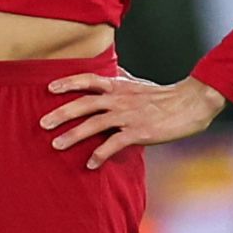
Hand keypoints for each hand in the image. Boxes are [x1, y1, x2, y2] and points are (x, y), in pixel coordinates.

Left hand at [40, 71, 227, 168]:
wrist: (191, 104)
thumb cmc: (163, 95)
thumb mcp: (138, 83)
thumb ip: (121, 78)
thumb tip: (111, 68)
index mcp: (118, 86)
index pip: (88, 80)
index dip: (68, 83)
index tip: (49, 89)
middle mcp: (119, 99)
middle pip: (84, 104)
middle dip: (61, 113)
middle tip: (42, 123)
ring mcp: (128, 116)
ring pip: (94, 125)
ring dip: (73, 136)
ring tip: (56, 145)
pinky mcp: (138, 133)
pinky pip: (114, 145)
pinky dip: (100, 154)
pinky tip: (90, 164)